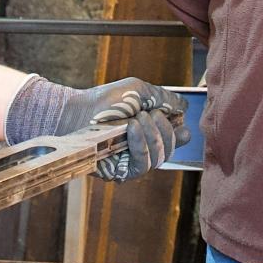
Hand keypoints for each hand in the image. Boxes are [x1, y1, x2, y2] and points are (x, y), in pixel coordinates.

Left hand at [5, 76, 187, 179]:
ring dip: (153, 134)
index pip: (178, 138)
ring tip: (138, 117)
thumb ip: (163, 98)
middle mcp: (145, 147)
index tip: (178, 119)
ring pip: (160, 157)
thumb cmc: (105, 100)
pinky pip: (143, 164)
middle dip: (166, 128)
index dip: (182, 130)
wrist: (78, 111)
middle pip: (172, 148)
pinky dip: (141, 144)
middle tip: (151, 113)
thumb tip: (184, 107)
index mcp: (152, 129)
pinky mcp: (122, 172)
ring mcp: (133, 161)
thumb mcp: (138, 91)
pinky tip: (133, 128)